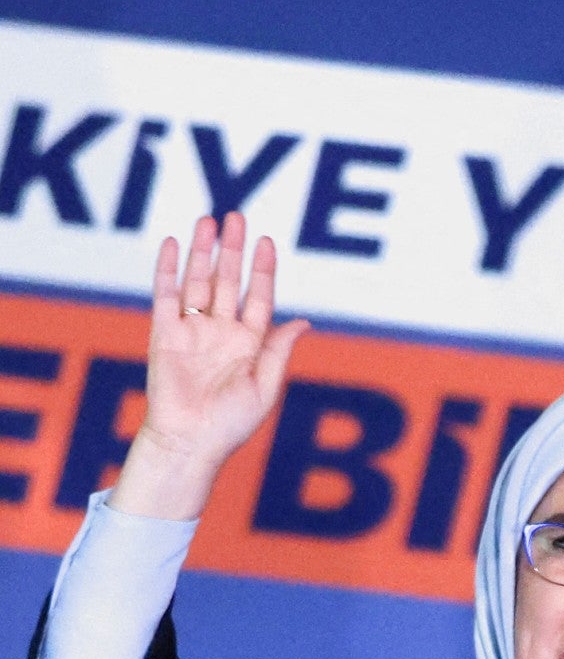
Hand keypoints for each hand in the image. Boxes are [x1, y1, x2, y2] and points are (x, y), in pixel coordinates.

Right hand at [109, 213, 309, 519]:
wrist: (190, 443)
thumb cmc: (231, 424)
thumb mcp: (266, 387)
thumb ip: (279, 351)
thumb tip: (303, 321)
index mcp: (250, 343)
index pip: (259, 296)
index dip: (263, 269)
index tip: (266, 241)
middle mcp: (221, 331)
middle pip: (228, 281)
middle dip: (232, 249)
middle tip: (236, 216)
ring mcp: (192, 331)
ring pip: (199, 281)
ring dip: (204, 251)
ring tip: (209, 221)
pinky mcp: (164, 334)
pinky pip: (166, 296)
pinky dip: (170, 269)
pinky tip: (176, 244)